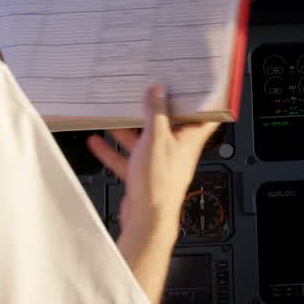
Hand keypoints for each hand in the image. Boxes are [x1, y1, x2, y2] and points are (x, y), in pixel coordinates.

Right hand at [86, 84, 217, 303]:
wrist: (147, 220)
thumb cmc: (160, 184)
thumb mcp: (156, 138)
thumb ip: (156, 113)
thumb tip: (157, 91)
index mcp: (189, 139)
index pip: (204, 115)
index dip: (202, 99)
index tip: (193, 83)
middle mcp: (178, 149)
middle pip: (169, 124)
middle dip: (155, 110)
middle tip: (144, 93)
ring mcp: (160, 162)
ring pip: (145, 140)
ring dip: (129, 130)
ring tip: (114, 115)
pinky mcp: (145, 175)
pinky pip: (129, 158)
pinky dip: (114, 151)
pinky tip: (98, 142)